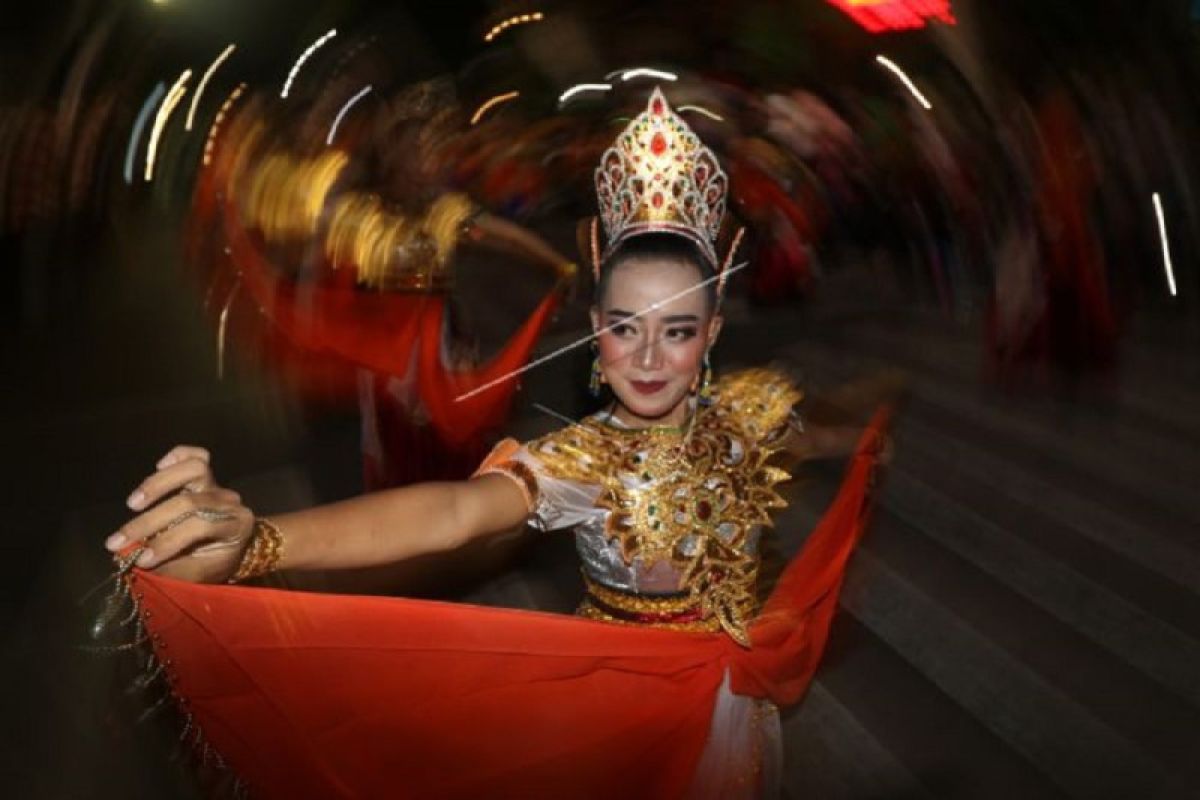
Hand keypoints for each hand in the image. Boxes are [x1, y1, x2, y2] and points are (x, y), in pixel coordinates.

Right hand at [104, 446, 253, 582]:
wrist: (230, 549)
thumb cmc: (212, 563)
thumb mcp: (197, 575)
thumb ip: (171, 566)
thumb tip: (135, 557)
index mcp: (237, 527)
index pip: (199, 527)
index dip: (168, 542)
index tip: (141, 559)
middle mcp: (230, 501)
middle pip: (189, 502)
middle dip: (149, 523)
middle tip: (118, 542)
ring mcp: (218, 485)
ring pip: (195, 470)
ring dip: (159, 484)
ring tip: (133, 504)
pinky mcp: (205, 476)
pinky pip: (197, 456)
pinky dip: (178, 456)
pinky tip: (159, 466)